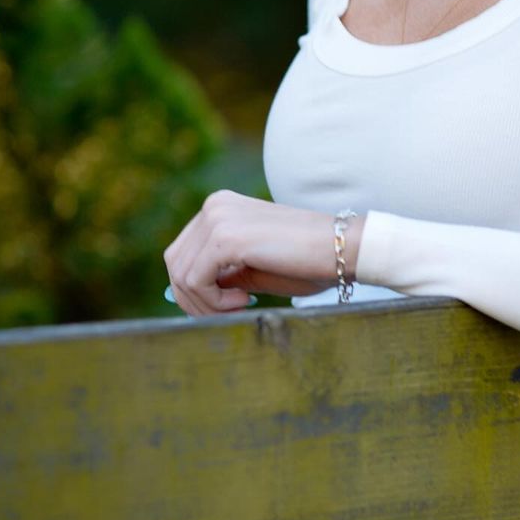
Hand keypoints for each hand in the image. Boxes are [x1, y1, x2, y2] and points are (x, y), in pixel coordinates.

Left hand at [163, 190, 362, 316]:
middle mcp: (214, 206)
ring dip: (207, 305)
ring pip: (182, 276)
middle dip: (195, 301)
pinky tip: (246, 300)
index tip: (228, 306)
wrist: (344, 249)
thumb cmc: (305, 262)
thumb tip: (182, 297)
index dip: (195, 291)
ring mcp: (217, 218)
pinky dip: (214, 302)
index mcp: (219, 208)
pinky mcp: (225, 237)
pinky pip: (196, 281)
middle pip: (175, 265)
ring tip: (242, 306)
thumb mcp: (251, 268)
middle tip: (230, 313)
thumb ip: (218, 275)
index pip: (181, 255)